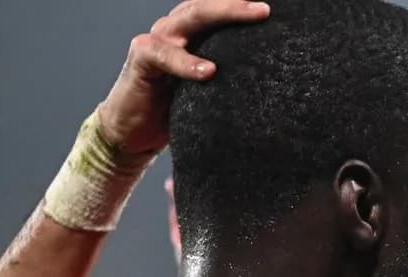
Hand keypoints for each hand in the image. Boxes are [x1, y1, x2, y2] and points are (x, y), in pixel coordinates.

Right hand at [95, 0, 271, 154]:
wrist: (131, 133)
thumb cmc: (173, 110)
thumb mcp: (209, 92)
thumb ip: (231, 79)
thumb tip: (276, 85)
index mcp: (195, 32)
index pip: (221, 11)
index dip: (243, 8)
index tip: (274, 12)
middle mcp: (177, 29)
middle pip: (209, 6)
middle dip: (239, 5)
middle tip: (266, 10)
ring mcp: (158, 39)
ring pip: (192, 16)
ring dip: (223, 14)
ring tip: (252, 17)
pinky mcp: (141, 58)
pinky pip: (164, 54)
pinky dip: (187, 62)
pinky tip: (208, 71)